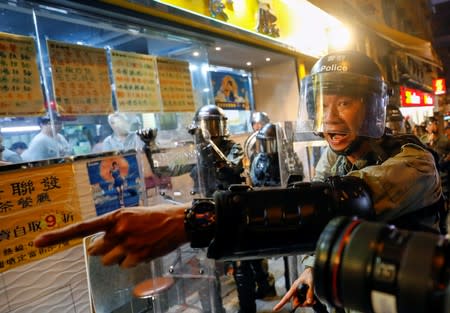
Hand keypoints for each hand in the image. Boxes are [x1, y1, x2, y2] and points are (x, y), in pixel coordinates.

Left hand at [34, 203, 189, 267]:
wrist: (180, 222)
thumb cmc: (156, 216)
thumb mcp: (132, 214)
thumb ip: (112, 228)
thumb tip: (96, 247)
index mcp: (116, 216)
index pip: (82, 228)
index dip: (59, 236)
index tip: (38, 242)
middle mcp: (119, 230)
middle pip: (96, 250)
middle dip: (104, 249)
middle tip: (121, 241)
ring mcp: (128, 244)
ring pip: (108, 261)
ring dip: (118, 256)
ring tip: (136, 244)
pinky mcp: (138, 256)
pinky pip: (124, 266)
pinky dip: (131, 261)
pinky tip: (143, 250)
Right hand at [273, 267, 314, 310]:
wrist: (311, 271)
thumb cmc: (308, 275)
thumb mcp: (310, 282)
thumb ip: (310, 292)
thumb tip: (309, 301)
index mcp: (294, 288)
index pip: (286, 297)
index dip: (280, 304)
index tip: (275, 309)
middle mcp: (295, 292)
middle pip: (296, 303)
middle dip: (303, 304)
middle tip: (311, 301)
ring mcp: (299, 293)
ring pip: (301, 303)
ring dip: (307, 303)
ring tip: (313, 300)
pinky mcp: (303, 294)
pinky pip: (304, 301)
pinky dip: (309, 302)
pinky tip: (313, 300)